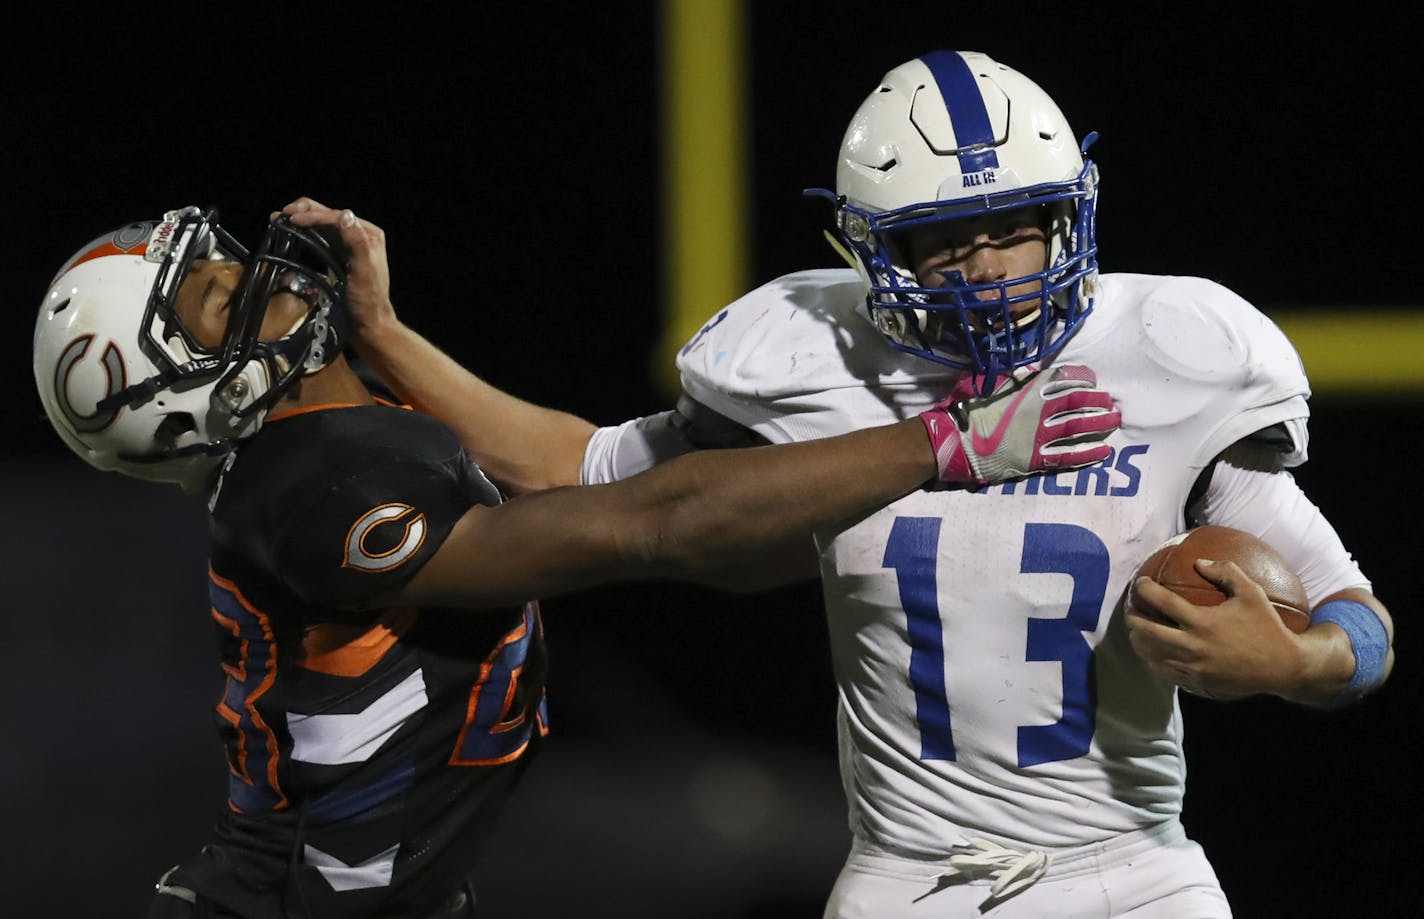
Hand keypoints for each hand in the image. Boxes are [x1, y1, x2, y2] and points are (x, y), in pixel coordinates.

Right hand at [277, 197, 394, 333]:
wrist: (367, 324)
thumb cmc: (367, 301)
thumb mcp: (363, 272)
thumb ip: (357, 243)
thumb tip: (345, 214)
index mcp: (369, 234)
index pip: (337, 217)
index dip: (314, 215)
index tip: (292, 218)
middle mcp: (360, 235)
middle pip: (328, 216)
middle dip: (304, 212)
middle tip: (282, 214)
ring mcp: (348, 245)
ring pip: (322, 225)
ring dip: (302, 220)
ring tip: (280, 219)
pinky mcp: (339, 256)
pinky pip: (320, 238)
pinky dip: (305, 233)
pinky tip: (291, 232)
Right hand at [919, 365, 1120, 483]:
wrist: (952, 441)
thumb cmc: (964, 409)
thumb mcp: (987, 382)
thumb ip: (1012, 378)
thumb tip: (1028, 372)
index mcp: (1026, 389)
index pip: (1063, 378)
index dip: (1082, 378)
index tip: (1093, 379)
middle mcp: (1037, 410)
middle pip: (1077, 402)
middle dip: (1097, 401)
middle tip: (1112, 402)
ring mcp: (1038, 436)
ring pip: (1077, 428)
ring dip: (1099, 424)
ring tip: (1114, 422)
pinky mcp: (1034, 459)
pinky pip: (1067, 456)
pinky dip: (1087, 453)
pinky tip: (1103, 451)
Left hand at [1124, 559, 1307, 698]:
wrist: (1283, 667)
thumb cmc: (1267, 627)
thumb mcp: (1252, 593)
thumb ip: (1226, 572)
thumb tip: (1198, 562)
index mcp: (1204, 622)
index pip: (1163, 602)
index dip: (1145, 590)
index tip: (1141, 583)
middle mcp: (1194, 646)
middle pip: (1147, 632)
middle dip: (1133, 619)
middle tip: (1130, 610)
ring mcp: (1193, 667)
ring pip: (1151, 655)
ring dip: (1138, 641)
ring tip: (1136, 631)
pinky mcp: (1196, 681)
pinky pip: (1164, 672)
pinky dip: (1152, 661)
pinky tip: (1152, 652)